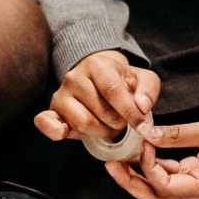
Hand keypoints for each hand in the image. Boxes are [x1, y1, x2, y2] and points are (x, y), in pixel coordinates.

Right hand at [34, 50, 159, 141]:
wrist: (97, 77)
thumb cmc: (121, 81)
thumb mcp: (143, 80)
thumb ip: (149, 90)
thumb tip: (142, 106)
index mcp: (97, 65)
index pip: (113, 91)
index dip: (131, 113)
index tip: (144, 129)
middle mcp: (74, 77)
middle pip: (101, 112)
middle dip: (118, 124)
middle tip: (122, 121)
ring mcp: (61, 93)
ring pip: (83, 123)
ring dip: (101, 131)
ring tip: (107, 125)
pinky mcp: (52, 109)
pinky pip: (49, 124)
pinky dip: (57, 131)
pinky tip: (67, 133)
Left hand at [104, 90, 198, 198]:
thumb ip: (178, 133)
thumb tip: (146, 133)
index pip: (165, 188)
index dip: (147, 167)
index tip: (141, 143)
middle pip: (158, 197)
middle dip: (131, 182)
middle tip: (110, 165)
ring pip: (161, 188)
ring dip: (139, 174)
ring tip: (119, 158)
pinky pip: (170, 175)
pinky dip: (154, 165)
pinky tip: (142, 151)